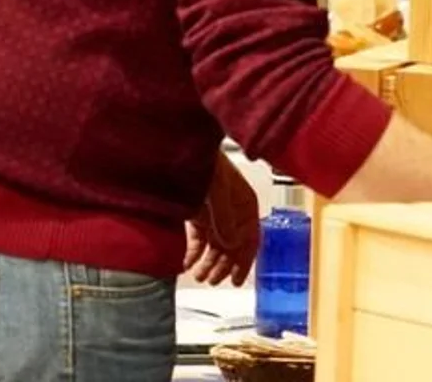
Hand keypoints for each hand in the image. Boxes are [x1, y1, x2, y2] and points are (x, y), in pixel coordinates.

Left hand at [183, 155, 260, 286]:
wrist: (181, 150)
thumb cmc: (204, 163)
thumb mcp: (216, 190)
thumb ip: (224, 217)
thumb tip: (230, 243)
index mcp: (245, 203)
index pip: (251, 238)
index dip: (245, 261)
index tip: (237, 280)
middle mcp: (233, 210)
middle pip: (232, 245)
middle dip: (223, 265)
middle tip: (212, 281)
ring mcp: (215, 212)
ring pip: (216, 244)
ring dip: (208, 262)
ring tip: (198, 276)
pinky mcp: (197, 213)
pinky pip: (198, 240)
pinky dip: (193, 254)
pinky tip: (185, 264)